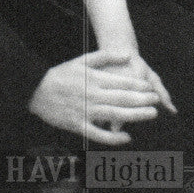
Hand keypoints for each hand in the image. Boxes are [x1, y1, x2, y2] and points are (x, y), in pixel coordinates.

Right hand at [28, 50, 161, 144]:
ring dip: (135, 115)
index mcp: (95, 79)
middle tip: (156, 102)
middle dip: (142, 100)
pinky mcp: (78, 125)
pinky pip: (98, 134)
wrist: (36, 89)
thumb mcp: (82, 60)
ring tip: (151, 114)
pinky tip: (126, 137)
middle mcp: (93, 95)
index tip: (151, 89)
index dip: (139, 87)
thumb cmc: (61, 74)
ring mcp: (86, 111)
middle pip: (123, 99)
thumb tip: (127, 55)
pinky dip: (112, 137)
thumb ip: (106, 57)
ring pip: (115, 115)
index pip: (122, 83)